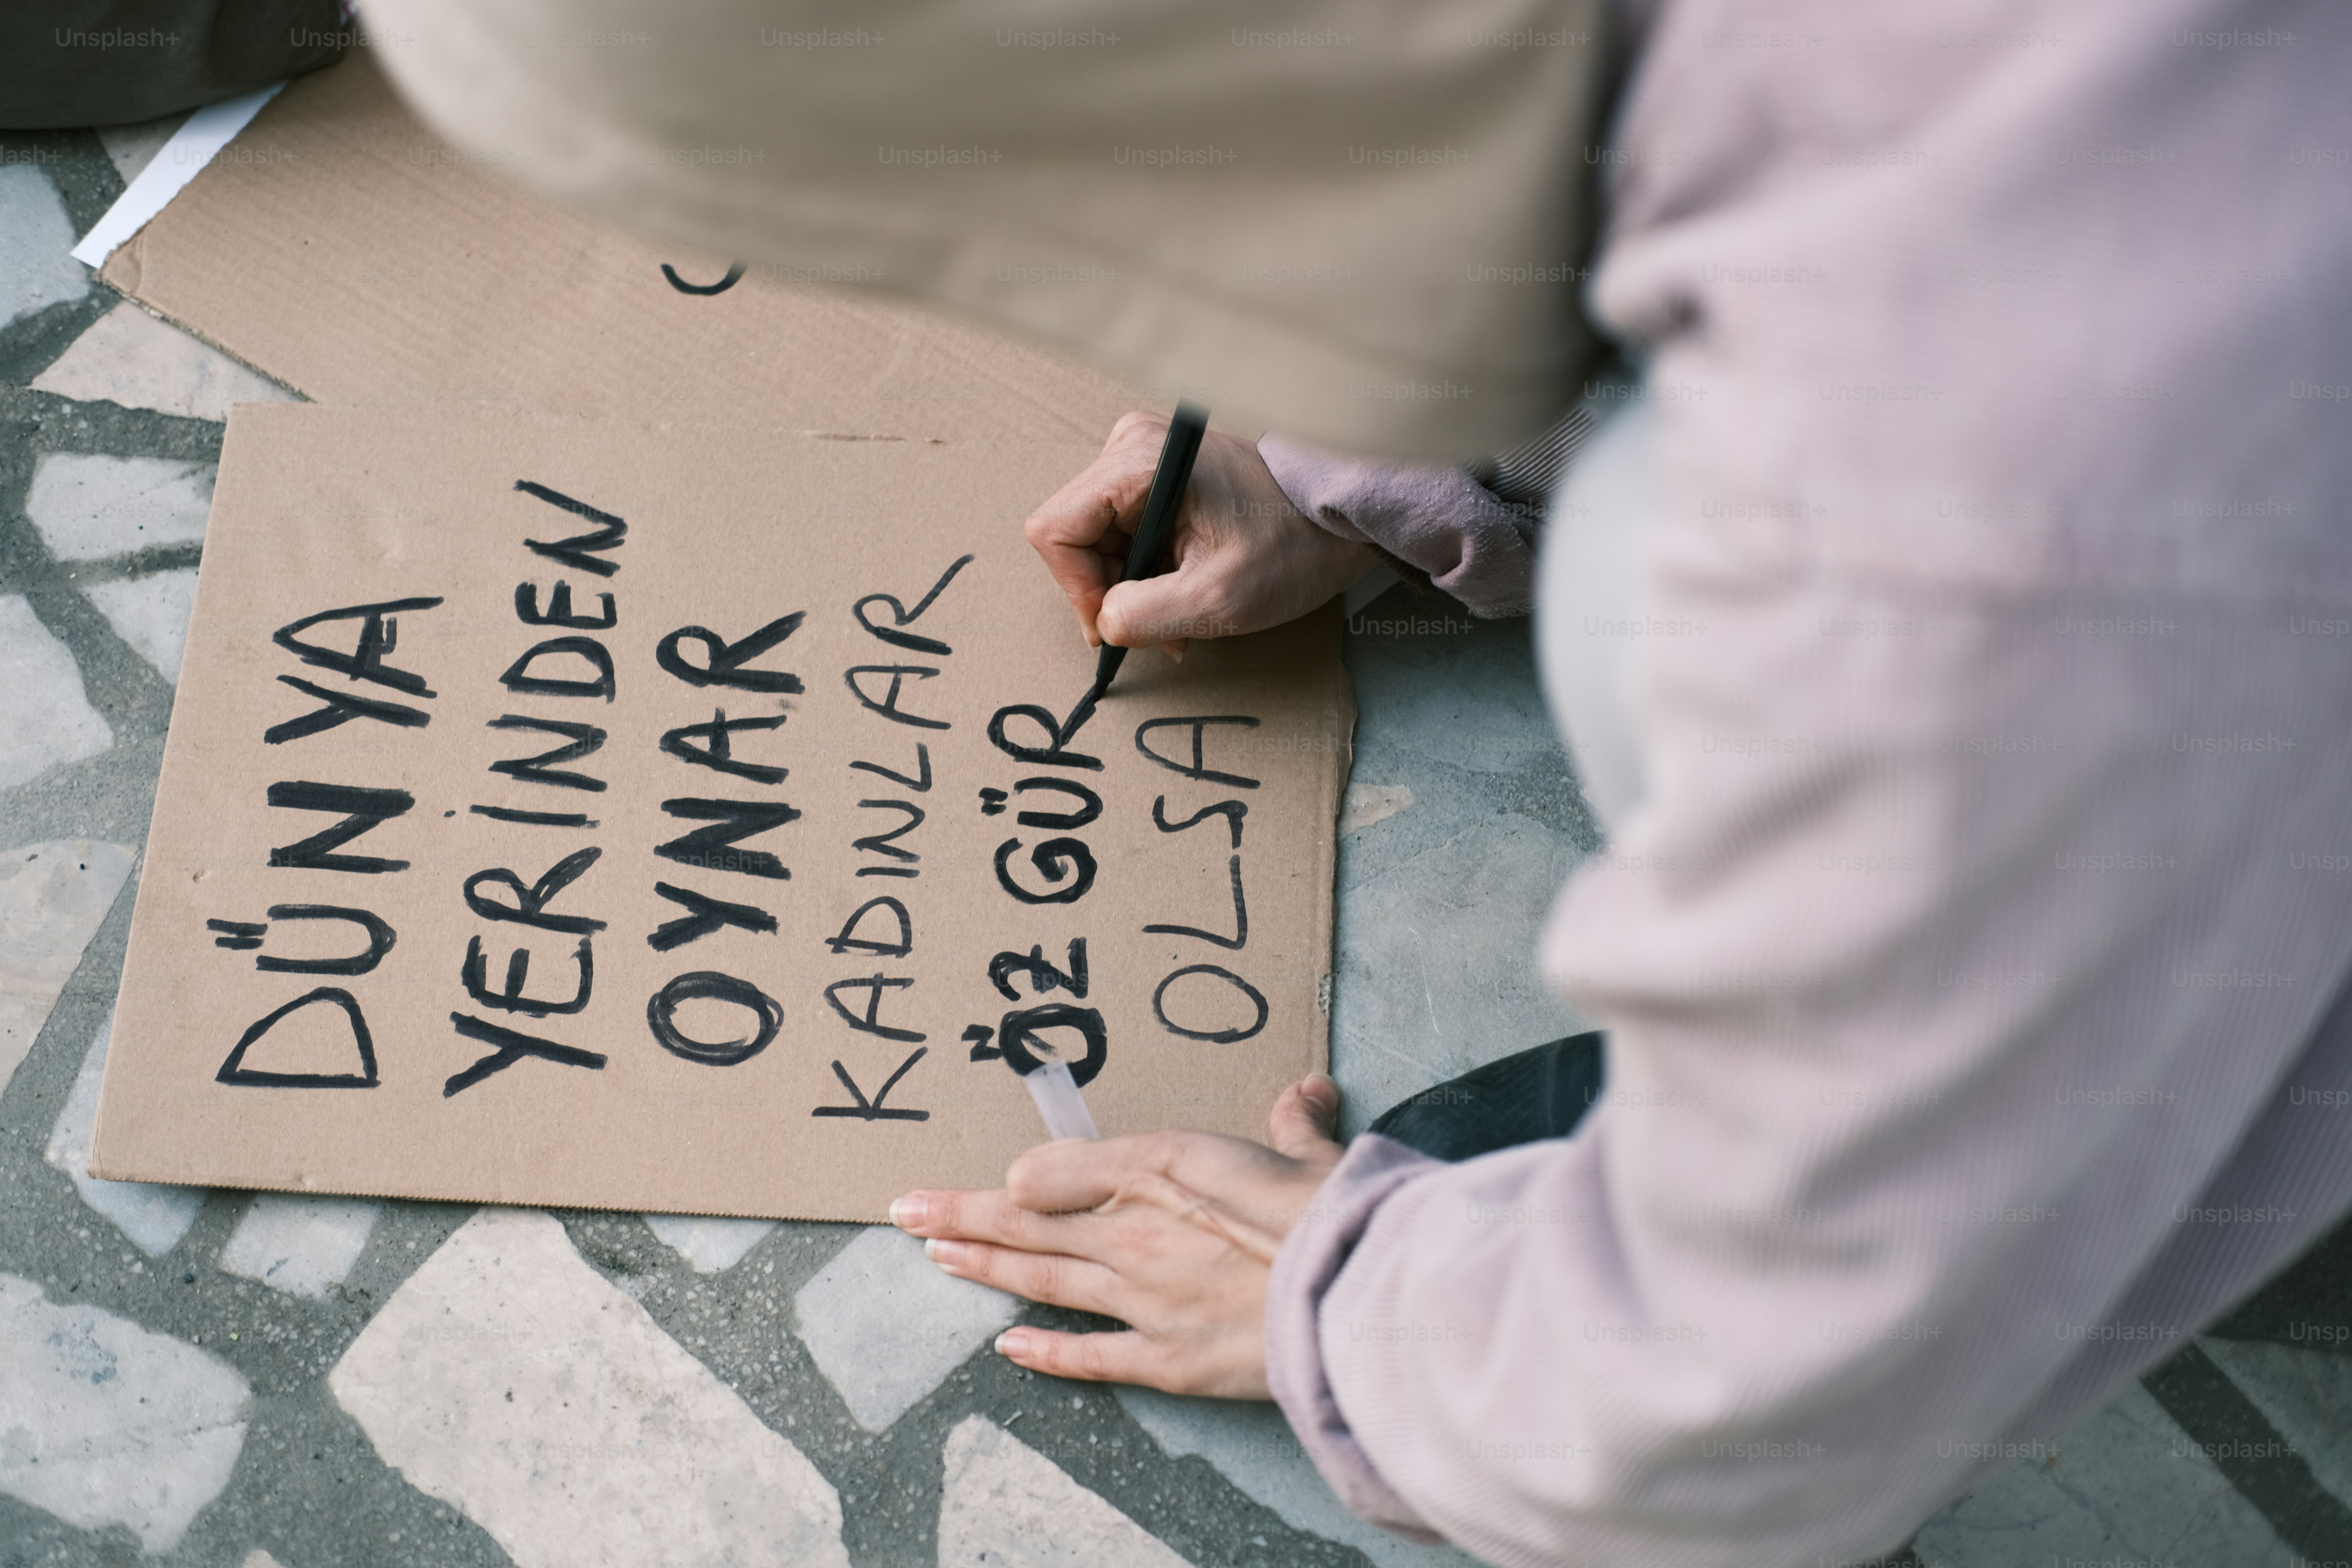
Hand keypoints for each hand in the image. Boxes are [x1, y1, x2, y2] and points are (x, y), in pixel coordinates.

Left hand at [889, 1075, 1346, 1397]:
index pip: (1060, 1171)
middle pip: (1030, 1222)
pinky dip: (1044, 1352)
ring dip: (985, 1267)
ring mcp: (1146, 1298)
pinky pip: (1090, 1354)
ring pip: (1044, 1279)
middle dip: (962, 1215)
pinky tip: (1006, 1346)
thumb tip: (1300, 1097)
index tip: (971, 1180)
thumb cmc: (1336, 1215)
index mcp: (1164, 1169)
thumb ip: (1294, 1127)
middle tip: (905, 1212)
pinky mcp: (1168, 1359)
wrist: (1357, 1291)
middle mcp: (1137, 1232)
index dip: (1008, 1180)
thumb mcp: (1313, 1154)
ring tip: (937, 1255)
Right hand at [1027, 411, 1377, 655]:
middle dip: (1110, 592)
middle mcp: (1130, 446)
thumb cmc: (1291, 547)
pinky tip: (1183, 587)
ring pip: (1096, 539)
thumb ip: (1146, 615)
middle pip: (1074, 536)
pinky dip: (1146, 570)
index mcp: (1137, 462)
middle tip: (1162, 630)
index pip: (1056, 531)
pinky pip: (1122, 532)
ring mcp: (1142, 456)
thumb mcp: (1219, 599)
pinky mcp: (1156, 473)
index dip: (1078, 589)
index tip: (1119, 625)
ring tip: (1181, 611)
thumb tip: (1103, 624)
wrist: (1339, 517)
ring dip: (1131, 587)